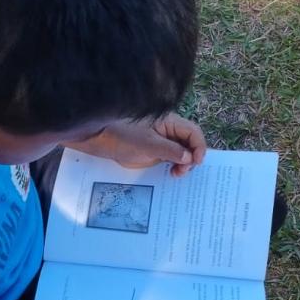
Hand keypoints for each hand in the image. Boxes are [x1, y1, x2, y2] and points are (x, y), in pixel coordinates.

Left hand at [66, 113, 205, 175]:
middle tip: (181, 171)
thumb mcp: (147, 144)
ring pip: (182, 154)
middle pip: (190, 144)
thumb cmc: (122, 136)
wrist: (100, 140)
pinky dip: (174, 168)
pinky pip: (170, 161)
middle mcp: (169, 133)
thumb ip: (169, 150)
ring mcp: (162, 143)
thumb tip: (189, 158)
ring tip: (176, 174)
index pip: (193, 133)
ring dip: (183, 165)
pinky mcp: (154, 154)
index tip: (196, 162)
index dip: (199, 146)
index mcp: (170, 123)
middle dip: (191, 158)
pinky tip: (172, 176)